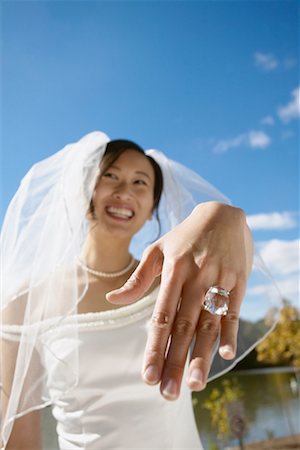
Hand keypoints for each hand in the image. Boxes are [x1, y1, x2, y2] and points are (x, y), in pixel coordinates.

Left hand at [106, 202, 252, 399]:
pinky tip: (226, 354)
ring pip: (209, 322)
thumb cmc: (185, 236)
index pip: (161, 316)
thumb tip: (112, 298)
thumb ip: (138, 278)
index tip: (146, 375)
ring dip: (202, 355)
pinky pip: (233, 309)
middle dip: (175, 361)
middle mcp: (196, 277)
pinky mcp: (238, 281)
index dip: (154, 346)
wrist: (223, 215)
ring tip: (195, 384)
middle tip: (167, 392)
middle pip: (184, 326)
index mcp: (173, 270)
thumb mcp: (158, 249)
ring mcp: (219, 279)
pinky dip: (230, 331)